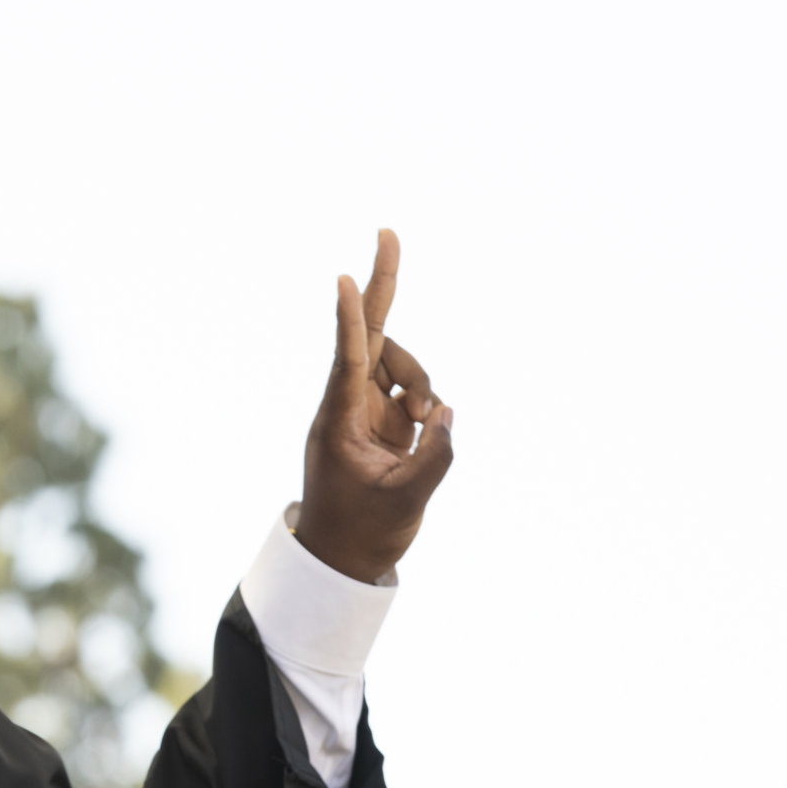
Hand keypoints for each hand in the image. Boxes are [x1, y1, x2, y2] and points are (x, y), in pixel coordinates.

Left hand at [294, 228, 453, 582]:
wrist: (343, 557)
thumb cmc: (361, 532)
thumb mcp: (404, 501)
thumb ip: (434, 457)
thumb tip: (448, 414)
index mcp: (339, 420)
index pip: (348, 359)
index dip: (350, 318)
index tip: (344, 278)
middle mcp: (349, 404)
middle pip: (373, 335)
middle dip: (383, 285)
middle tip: (388, 230)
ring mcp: (368, 409)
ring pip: (403, 365)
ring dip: (423, 382)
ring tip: (426, 421)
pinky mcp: (386, 419)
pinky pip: (416, 392)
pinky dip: (430, 405)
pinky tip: (426, 429)